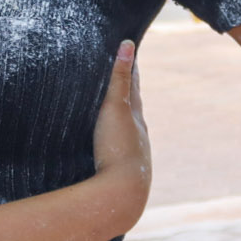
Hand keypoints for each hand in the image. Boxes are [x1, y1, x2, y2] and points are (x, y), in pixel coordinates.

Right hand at [90, 40, 149, 221]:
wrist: (122, 195)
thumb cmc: (119, 148)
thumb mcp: (117, 108)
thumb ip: (119, 79)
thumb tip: (128, 45)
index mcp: (137, 118)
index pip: (134, 87)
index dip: (130, 70)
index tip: (129, 53)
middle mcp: (137, 136)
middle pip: (132, 109)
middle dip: (126, 93)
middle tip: (120, 77)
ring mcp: (130, 155)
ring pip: (125, 131)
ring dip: (118, 120)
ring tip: (110, 111)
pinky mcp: (118, 171)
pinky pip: (114, 149)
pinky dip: (110, 140)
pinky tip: (103, 147)